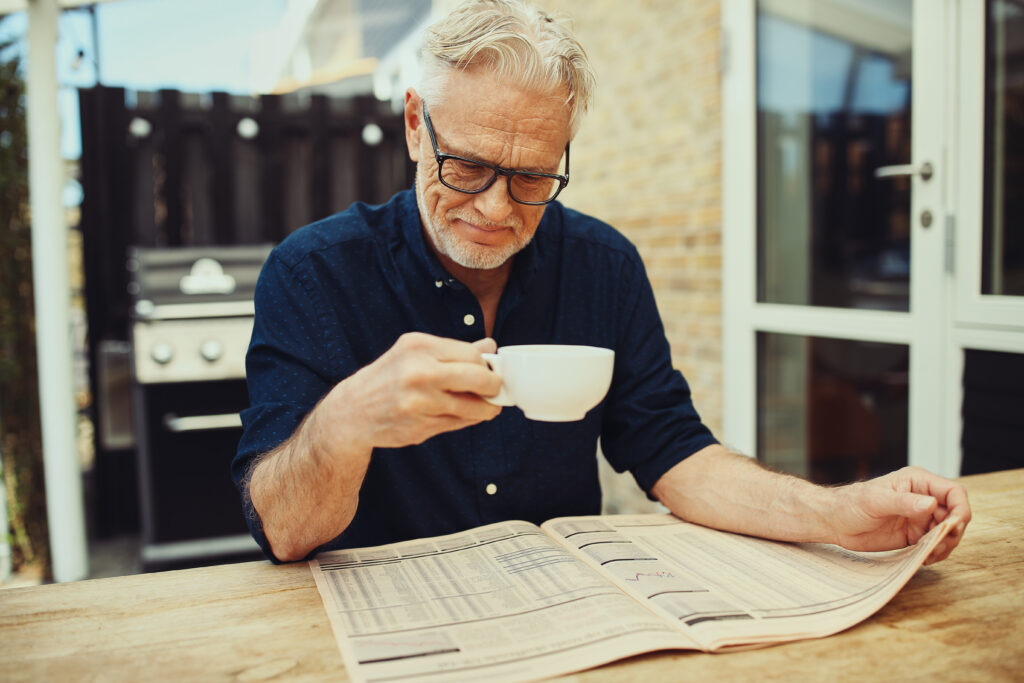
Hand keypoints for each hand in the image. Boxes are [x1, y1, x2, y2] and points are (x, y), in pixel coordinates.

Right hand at [326, 332, 501, 449]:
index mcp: (418, 347)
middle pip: (478, 378)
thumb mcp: (414, 353)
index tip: (490, 371)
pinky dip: (467, 420)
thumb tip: (490, 345)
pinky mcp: (420, 427)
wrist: (352, 412)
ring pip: (472, 406)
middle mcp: (418, 372)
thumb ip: (453, 351)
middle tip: (495, 390)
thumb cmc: (387, 378)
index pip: (471, 354)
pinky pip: (458, 424)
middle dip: (494, 386)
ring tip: (487, 407)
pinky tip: (464, 415)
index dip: (486, 365)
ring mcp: (419, 402)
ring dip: (486, 409)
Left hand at [829, 466, 970, 563]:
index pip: (954, 493)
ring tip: (929, 554)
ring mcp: (920, 517)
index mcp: (918, 481)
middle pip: (956, 515)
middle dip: (952, 532)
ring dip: (945, 544)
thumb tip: (932, 504)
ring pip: (948, 532)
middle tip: (937, 546)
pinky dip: (936, 553)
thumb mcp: (876, 501)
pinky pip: (935, 544)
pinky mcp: (915, 534)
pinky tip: (924, 558)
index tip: (953, 527)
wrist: (835, 522)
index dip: (960, 510)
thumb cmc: (851, 504)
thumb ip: (904, 502)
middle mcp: (923, 498)